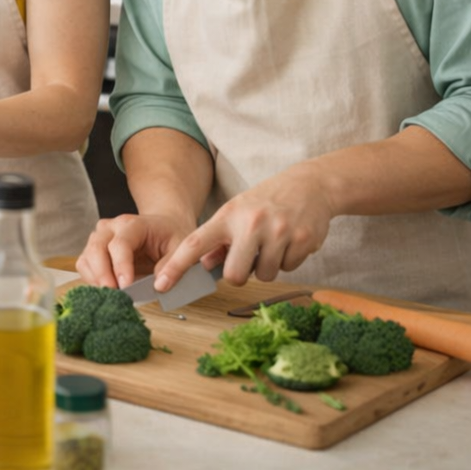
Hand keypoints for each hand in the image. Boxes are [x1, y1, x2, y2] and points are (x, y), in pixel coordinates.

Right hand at [76, 211, 195, 288]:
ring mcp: (100, 237)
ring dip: (96, 279)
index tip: (126, 287)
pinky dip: (92, 280)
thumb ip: (172, 266)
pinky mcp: (94, 250)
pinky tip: (108, 290)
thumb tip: (159, 286)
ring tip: (113, 295)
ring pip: (86, 258)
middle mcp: (111, 228)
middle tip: (115, 295)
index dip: (121, 267)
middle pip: (96, 248)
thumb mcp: (182, 248)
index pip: (120, 244)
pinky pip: (84, 265)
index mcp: (133, 224)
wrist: (163, 227)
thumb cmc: (171, 237)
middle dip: (103, 275)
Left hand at [153, 165, 332, 289]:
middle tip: (247, 259)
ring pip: (265, 275)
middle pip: (234, 275)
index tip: (160, 285)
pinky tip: (288, 241)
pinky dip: (287, 261)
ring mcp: (278, 232)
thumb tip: (204, 266)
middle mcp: (251, 223)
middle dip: (239, 275)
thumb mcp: (235, 212)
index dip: (176, 267)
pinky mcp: (303, 241)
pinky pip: (288, 269)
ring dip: (266, 266)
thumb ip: (218, 240)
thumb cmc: (265, 202)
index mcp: (227, 216)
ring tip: (271, 244)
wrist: (310, 185)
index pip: (194, 244)